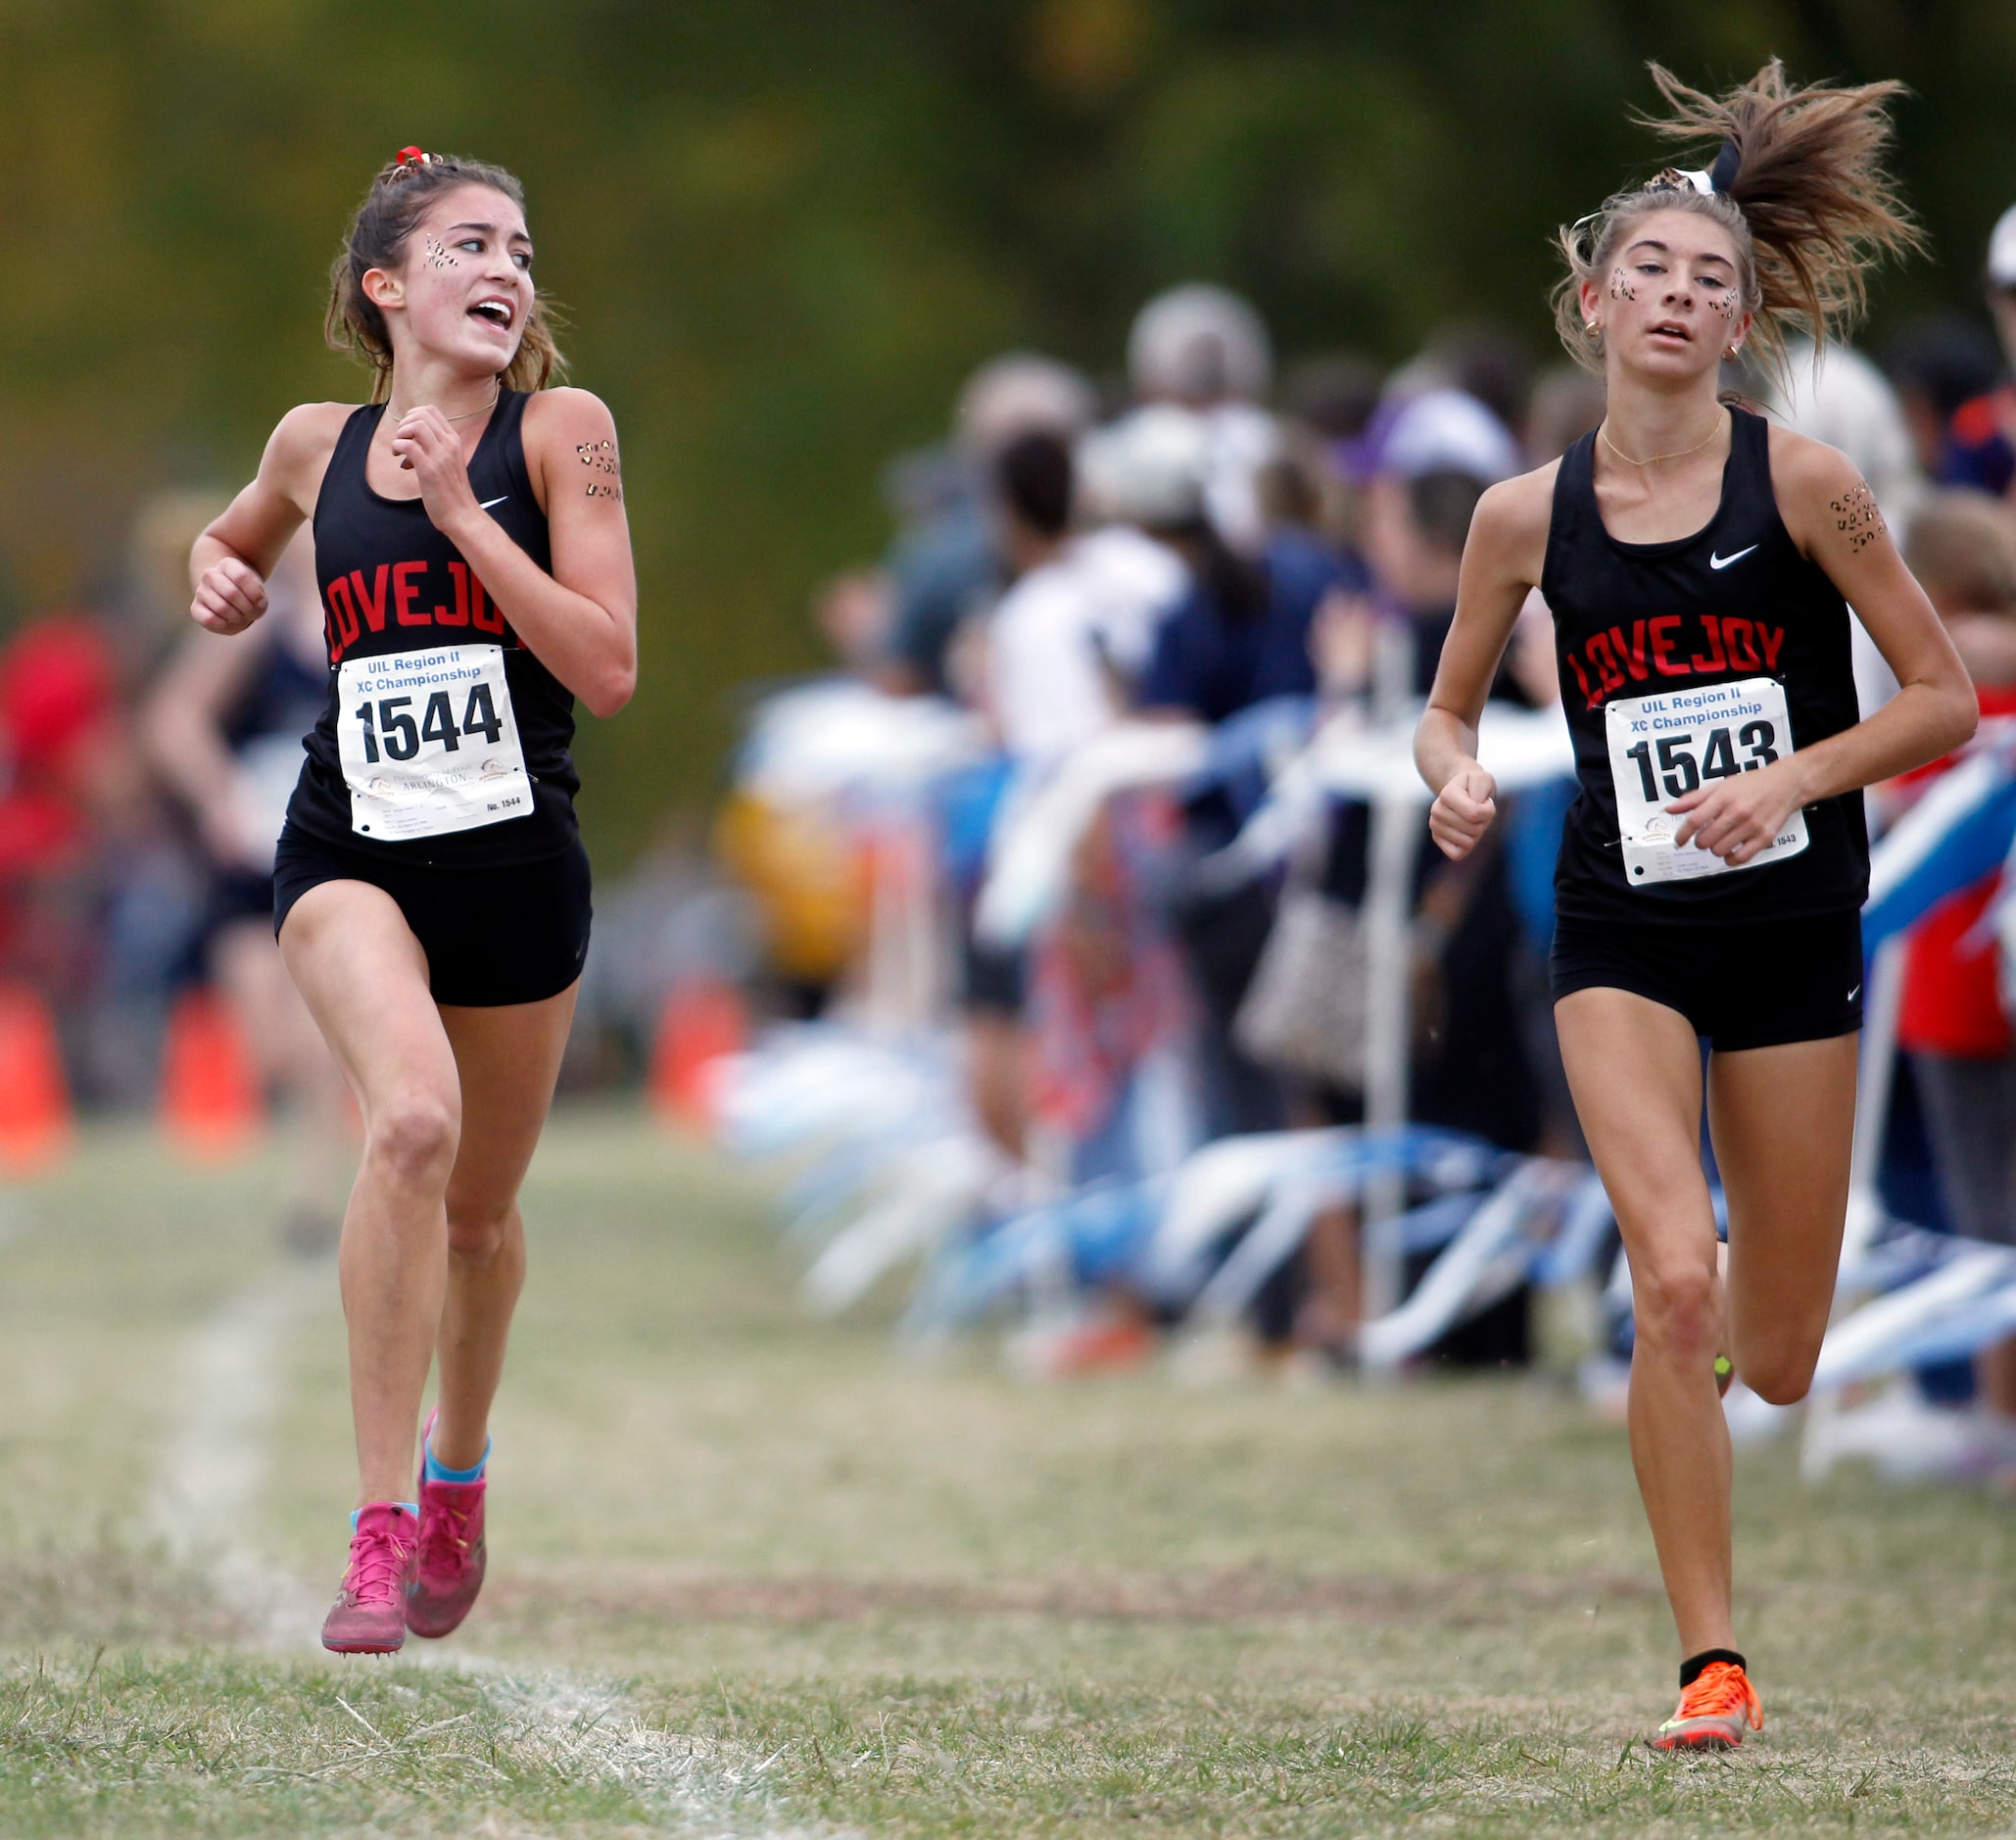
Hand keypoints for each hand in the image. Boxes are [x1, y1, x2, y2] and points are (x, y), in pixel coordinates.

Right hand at [191, 557, 267, 634]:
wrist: (232, 601)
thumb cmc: (248, 594)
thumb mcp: (259, 592)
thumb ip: (259, 598)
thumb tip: (253, 606)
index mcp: (228, 564)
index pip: (241, 576)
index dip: (255, 594)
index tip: (260, 600)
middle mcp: (210, 575)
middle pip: (231, 593)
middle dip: (247, 608)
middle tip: (251, 611)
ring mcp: (201, 591)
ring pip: (222, 608)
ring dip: (238, 617)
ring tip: (241, 616)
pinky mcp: (195, 608)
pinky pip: (209, 619)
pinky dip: (224, 625)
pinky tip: (228, 621)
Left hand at [389, 405, 481, 537]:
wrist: (463, 516)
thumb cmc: (453, 493)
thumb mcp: (449, 464)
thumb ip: (435, 450)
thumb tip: (410, 445)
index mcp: (454, 441)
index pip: (431, 411)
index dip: (413, 416)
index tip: (409, 433)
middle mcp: (449, 444)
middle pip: (421, 414)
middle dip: (405, 423)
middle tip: (402, 440)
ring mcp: (440, 456)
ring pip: (415, 426)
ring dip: (401, 434)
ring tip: (399, 449)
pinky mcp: (429, 469)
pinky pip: (407, 445)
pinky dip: (397, 447)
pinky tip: (398, 458)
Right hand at [1428, 763, 1497, 860]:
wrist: (1462, 789)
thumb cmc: (1474, 785)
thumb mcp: (1483, 778)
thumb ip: (1482, 789)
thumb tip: (1474, 814)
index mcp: (1446, 794)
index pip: (1474, 814)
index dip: (1488, 810)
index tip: (1486, 802)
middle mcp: (1437, 810)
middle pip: (1474, 829)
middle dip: (1484, 821)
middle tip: (1479, 810)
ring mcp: (1435, 826)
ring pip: (1468, 843)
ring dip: (1477, 833)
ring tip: (1472, 819)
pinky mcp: (1437, 839)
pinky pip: (1458, 854)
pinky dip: (1467, 846)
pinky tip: (1466, 832)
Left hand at [1668, 758, 1805, 864]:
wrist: (1786, 784)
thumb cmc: (1750, 784)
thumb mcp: (1721, 785)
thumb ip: (1694, 798)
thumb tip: (1669, 809)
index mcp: (1724, 797)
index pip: (1695, 820)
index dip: (1682, 834)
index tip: (1679, 840)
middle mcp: (1738, 812)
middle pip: (1705, 839)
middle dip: (1700, 842)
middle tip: (1705, 837)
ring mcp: (1752, 826)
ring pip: (1720, 850)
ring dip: (1714, 849)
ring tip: (1719, 841)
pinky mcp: (1765, 837)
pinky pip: (1741, 858)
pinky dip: (1731, 859)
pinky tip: (1730, 852)